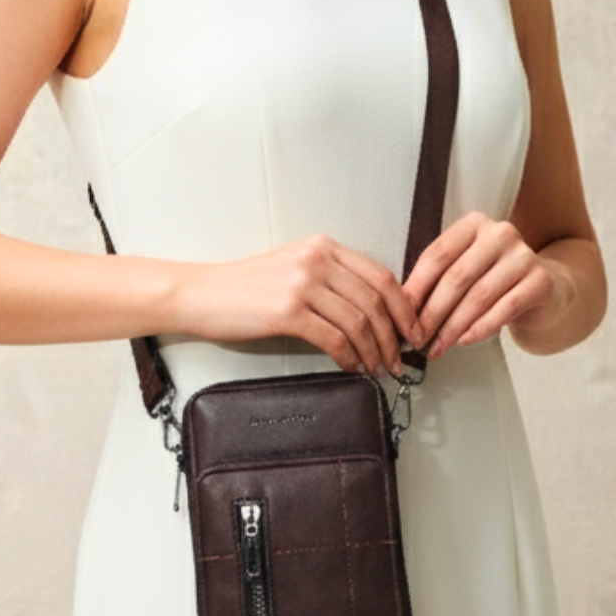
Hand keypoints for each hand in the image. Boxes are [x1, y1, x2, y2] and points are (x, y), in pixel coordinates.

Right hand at [178, 234, 422, 375]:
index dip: (404, 307)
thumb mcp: (293, 267)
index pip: (381, 275)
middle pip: (375, 301)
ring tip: (379, 368)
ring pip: (359, 322)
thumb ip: (331, 279)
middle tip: (400, 357)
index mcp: (323, 246)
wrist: (202, 294)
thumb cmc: (244, 286)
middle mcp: (317, 260)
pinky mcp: (287, 311)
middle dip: (395, 335)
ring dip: (375, 351)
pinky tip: (352, 367)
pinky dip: (350, 357)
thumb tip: (371, 311)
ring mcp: (302, 284)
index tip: (412, 329)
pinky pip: (334, 338)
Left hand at [403, 212, 559, 358]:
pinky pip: (504, 309)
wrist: (546, 288)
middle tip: (416, 338)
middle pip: (456, 278)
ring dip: (453, 327)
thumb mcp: (465, 270)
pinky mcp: (540, 281)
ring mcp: (523, 255)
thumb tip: (402, 311)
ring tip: (437, 347)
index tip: (401, 316)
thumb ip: (437, 282)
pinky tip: (464, 341)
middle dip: (432, 313)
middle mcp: (500, 233)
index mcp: (473, 224)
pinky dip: (480, 329)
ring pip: (478, 297)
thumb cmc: (495, 280)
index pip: (436, 256)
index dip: (416, 289)